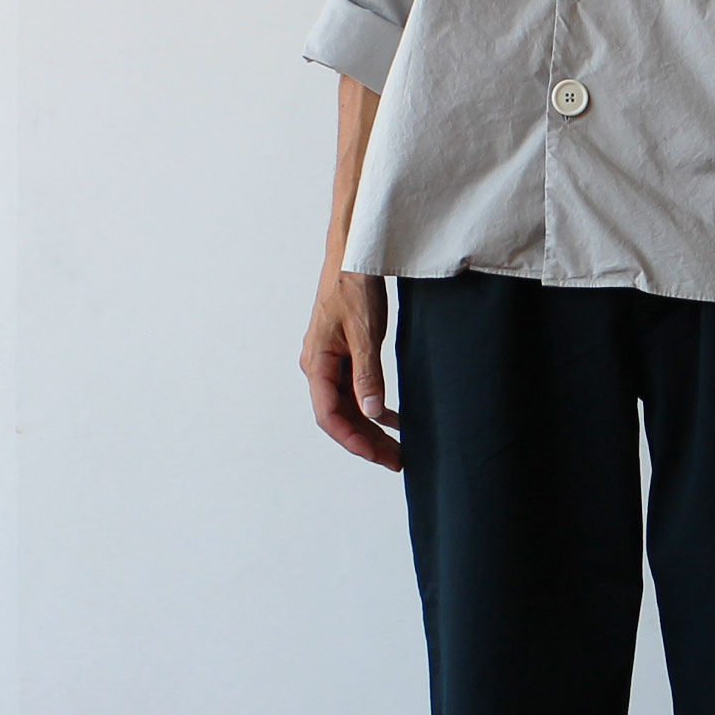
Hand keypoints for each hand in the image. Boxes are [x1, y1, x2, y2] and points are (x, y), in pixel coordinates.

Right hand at [301, 266, 402, 471]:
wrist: (353, 254)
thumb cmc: (352, 285)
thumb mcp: (364, 333)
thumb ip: (368, 375)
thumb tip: (371, 413)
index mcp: (316, 363)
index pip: (330, 416)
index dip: (353, 440)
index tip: (378, 455)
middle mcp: (318, 367)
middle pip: (341, 417)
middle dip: (368, 442)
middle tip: (397, 461)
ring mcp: (330, 364)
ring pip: (349, 408)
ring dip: (372, 429)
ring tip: (398, 449)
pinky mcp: (344, 357)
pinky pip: (356, 392)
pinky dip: (374, 409)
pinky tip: (394, 420)